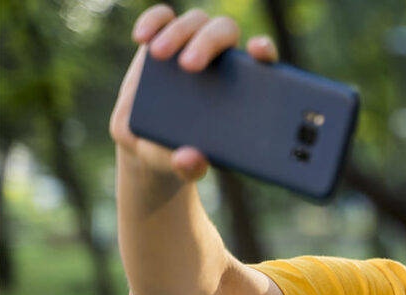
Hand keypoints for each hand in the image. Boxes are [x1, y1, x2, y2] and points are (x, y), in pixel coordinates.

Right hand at [108, 4, 278, 182]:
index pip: (262, 58)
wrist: (153, 144)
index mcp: (244, 86)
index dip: (264, 50)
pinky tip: (141, 39)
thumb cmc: (184, 152)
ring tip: (158, 54)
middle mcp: (222, 59)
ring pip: (195, 22)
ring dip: (178, 33)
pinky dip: (153, 21)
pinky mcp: (165, 39)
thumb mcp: (186, 164)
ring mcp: (193, 46)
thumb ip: (191, 165)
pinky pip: (162, 18)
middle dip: (208, 42)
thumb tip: (191, 161)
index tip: (258, 52)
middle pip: (224, 32)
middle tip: (189, 66)